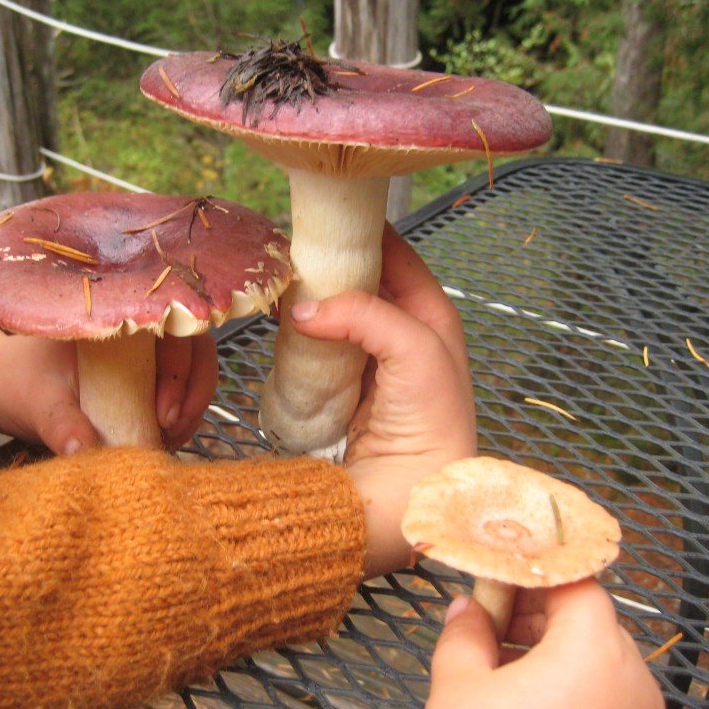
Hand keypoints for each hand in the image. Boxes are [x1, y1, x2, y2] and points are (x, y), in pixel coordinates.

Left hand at [0, 320, 216, 453]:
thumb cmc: (15, 380)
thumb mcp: (35, 401)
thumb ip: (59, 424)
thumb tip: (82, 451)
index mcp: (114, 316)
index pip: (173, 328)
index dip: (181, 370)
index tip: (164, 414)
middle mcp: (137, 328)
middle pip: (195, 347)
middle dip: (194, 392)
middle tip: (171, 430)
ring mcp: (146, 351)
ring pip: (193, 370)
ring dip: (191, 408)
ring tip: (168, 440)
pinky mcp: (146, 376)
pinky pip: (179, 391)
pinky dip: (180, 416)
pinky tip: (163, 439)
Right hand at [292, 224, 477, 575]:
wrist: (408, 495)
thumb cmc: (430, 420)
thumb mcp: (415, 348)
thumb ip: (364, 312)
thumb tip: (302, 309)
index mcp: (430, 316)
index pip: (395, 255)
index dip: (364, 232)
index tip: (326, 212)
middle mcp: (400, 335)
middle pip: (358, 283)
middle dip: (328, 264)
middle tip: (291, 247)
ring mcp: (365, 362)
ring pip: (332, 313)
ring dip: (309, 300)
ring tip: (279, 281)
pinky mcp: (338, 387)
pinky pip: (313, 348)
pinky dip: (297, 335)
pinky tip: (278, 324)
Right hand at [416, 579, 666, 708]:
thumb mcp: (457, 687)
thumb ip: (464, 632)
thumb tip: (467, 606)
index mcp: (594, 651)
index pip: (575, 582)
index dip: (533, 571)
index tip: (495, 571)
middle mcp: (634, 683)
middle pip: (592, 622)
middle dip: (540, 613)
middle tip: (489, 618)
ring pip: (602, 664)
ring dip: (556, 652)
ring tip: (501, 666)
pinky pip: (610, 705)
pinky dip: (575, 692)